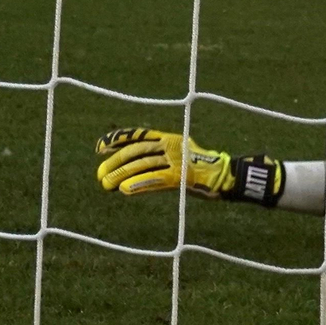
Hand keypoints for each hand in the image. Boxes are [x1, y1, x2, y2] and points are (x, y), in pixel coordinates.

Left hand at [95, 127, 235, 197]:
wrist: (226, 177)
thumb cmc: (200, 172)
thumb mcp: (177, 160)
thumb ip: (157, 162)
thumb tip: (127, 176)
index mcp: (168, 138)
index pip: (137, 134)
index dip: (117, 139)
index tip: (99, 148)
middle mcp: (171, 144)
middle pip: (136, 150)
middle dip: (115, 162)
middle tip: (99, 174)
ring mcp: (177, 159)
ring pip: (142, 164)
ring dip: (121, 174)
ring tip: (106, 184)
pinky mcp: (182, 175)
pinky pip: (155, 179)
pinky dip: (139, 184)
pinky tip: (124, 190)